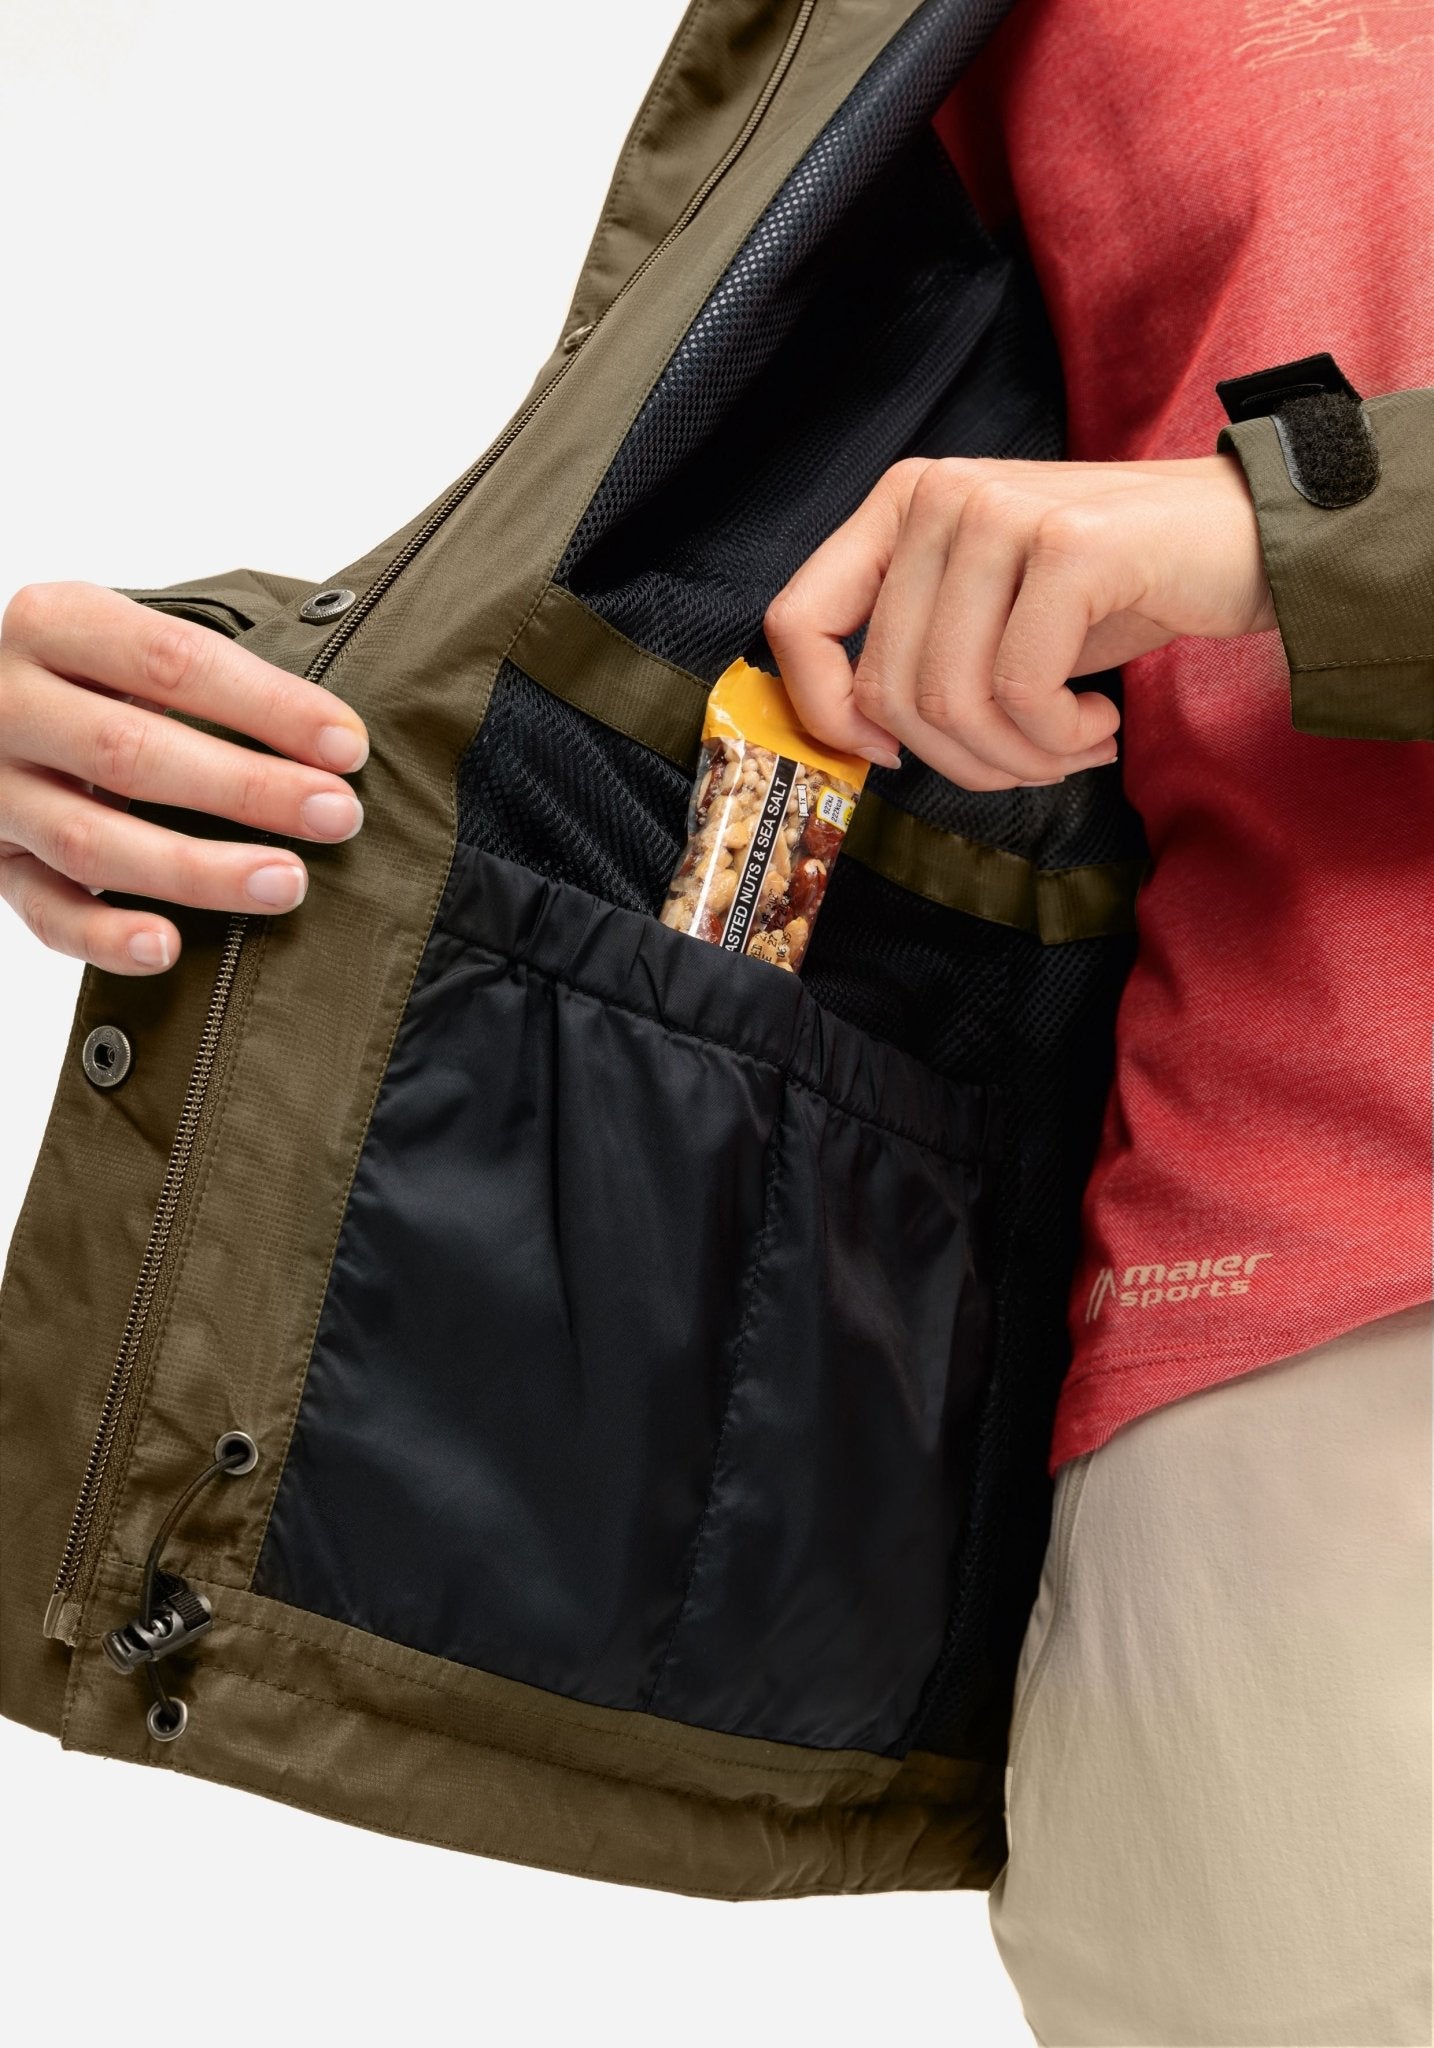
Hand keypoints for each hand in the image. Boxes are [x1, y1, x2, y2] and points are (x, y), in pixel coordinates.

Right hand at [0, 582, 368, 972]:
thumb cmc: (94, 677)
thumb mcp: (131, 642)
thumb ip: (209, 672)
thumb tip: (338, 738)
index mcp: (53, 623)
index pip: (170, 660)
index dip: (267, 705)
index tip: (348, 748)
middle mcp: (8, 703)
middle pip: (131, 753)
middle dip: (249, 788)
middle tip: (338, 816)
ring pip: (90, 841)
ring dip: (197, 871)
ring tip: (286, 884)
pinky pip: (46, 912)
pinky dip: (105, 936)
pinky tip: (165, 948)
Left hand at [764, 452, 1275, 788]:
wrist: (1241, 541)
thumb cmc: (1111, 592)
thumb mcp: (990, 615)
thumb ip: (914, 651)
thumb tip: (855, 736)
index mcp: (904, 505)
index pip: (799, 621)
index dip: (827, 714)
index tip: (889, 755)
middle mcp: (942, 495)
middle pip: (888, 689)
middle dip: (961, 760)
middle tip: (1031, 763)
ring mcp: (1002, 511)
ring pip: (951, 701)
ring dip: (1017, 759)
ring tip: (1069, 747)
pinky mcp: (1068, 545)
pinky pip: (1022, 693)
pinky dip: (1060, 740)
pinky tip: (1099, 724)